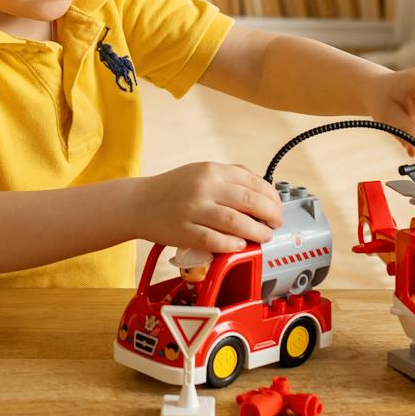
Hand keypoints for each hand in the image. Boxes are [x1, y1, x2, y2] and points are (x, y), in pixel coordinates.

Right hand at [139, 162, 281, 253]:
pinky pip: (215, 239)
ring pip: (236, 221)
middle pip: (250, 201)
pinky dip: (232, 244)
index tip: (277, 207)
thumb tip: (261, 188)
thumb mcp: (200, 172)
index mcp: (211, 170)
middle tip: (275, 224)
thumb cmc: (171, 190)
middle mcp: (204, 187)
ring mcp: (193, 209)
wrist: (138, 203)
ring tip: (263, 236)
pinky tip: (239, 245)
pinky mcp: (184, 231)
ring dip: (256, 232)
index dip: (272, 197)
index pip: (253, 181)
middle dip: (270, 215)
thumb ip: (228, 176)